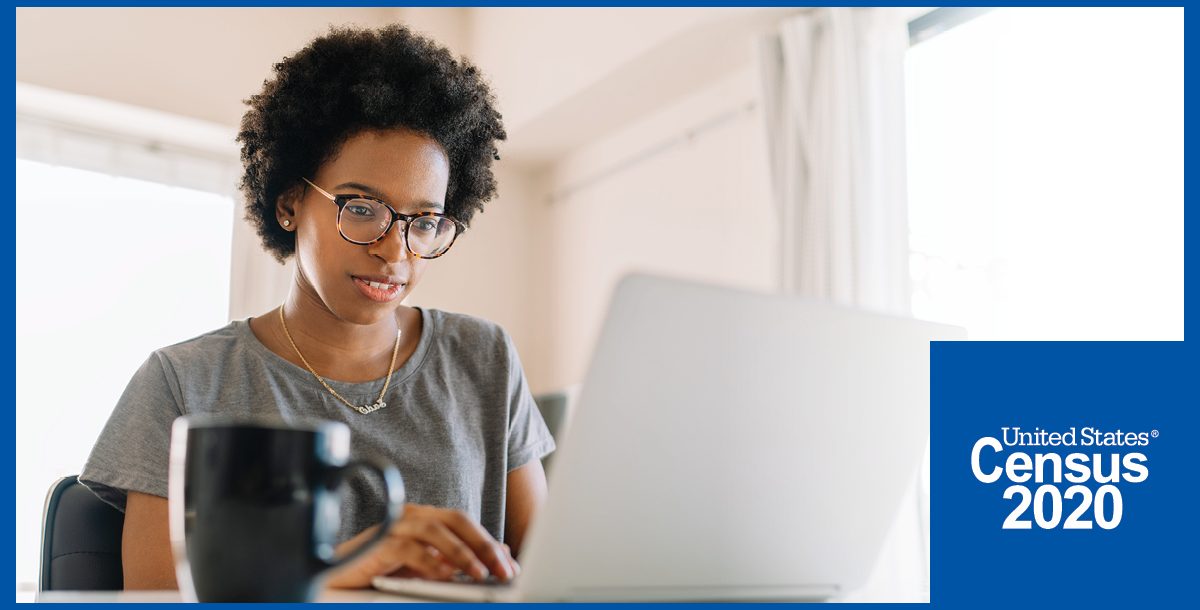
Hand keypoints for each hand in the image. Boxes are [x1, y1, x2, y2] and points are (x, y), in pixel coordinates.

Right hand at [325, 503, 518, 588]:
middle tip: (503, 569)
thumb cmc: (383, 568)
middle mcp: (412, 515)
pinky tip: (443, 576)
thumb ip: (458, 557)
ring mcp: (394, 526)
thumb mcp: (428, 564)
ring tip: (480, 574)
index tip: (509, 566)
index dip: (490, 543)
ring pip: (436, 531)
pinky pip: (408, 548)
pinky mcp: (378, 543)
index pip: (465, 524)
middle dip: (483, 545)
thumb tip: (499, 554)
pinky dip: (429, 562)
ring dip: (462, 553)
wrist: (339, 575)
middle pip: (456, 521)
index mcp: (426, 517)